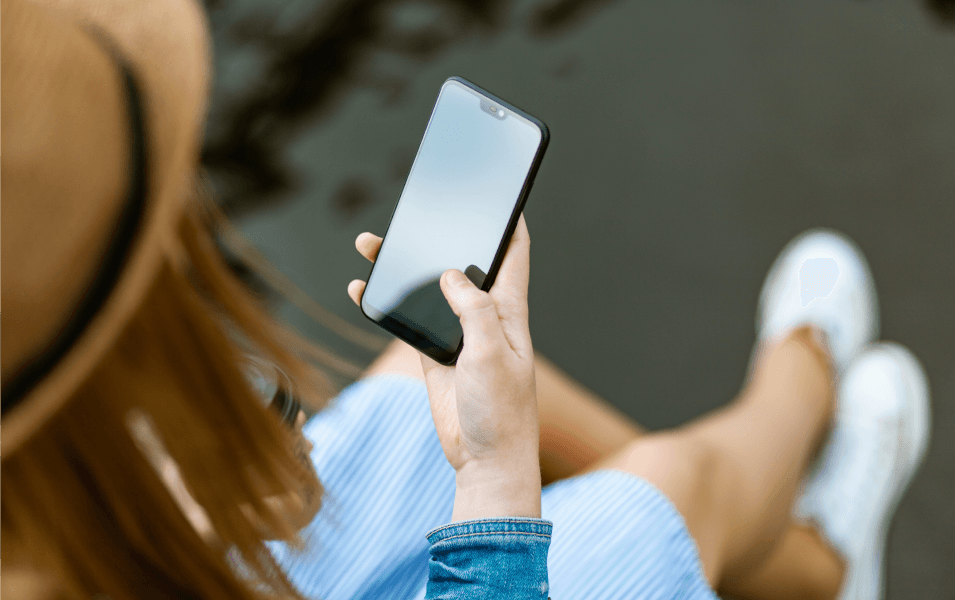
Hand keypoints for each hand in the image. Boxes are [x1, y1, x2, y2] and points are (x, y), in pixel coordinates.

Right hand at [348, 214, 540, 518]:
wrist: (484, 458)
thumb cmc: (501, 409)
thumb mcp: (492, 354)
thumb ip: (474, 311)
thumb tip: (452, 274)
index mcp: (508, 310)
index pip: (513, 254)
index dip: (509, 222)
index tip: (501, 193)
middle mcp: (483, 315)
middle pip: (460, 262)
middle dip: (441, 234)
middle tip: (417, 209)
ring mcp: (457, 333)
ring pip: (427, 287)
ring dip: (403, 266)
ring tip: (371, 242)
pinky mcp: (434, 353)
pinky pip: (406, 319)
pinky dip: (384, 302)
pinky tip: (361, 288)